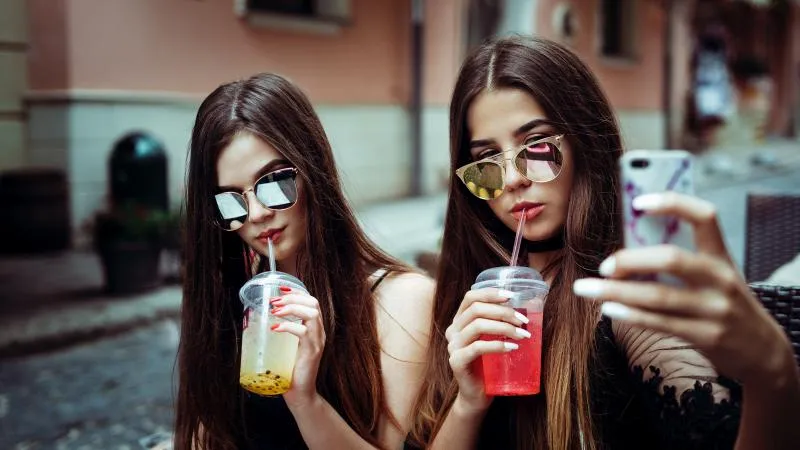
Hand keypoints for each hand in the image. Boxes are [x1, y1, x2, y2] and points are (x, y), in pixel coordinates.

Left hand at [270, 286, 325, 406]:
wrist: (300, 393)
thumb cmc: (290, 369)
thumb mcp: (287, 346)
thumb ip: (282, 332)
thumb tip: (260, 320)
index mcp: (314, 328)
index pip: (311, 301)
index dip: (297, 292)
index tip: (280, 288)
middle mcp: (319, 332)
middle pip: (313, 303)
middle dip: (292, 297)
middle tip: (274, 301)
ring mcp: (317, 341)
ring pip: (311, 314)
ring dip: (291, 308)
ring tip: (275, 311)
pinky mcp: (312, 351)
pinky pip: (303, 332)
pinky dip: (288, 326)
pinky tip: (275, 327)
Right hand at [444, 288, 529, 413]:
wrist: (478, 395)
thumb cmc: (489, 365)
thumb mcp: (493, 339)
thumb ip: (500, 324)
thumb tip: (528, 308)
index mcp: (460, 320)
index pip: (470, 297)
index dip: (490, 293)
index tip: (512, 296)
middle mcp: (453, 330)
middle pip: (476, 309)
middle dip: (503, 312)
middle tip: (523, 321)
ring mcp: (453, 346)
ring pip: (477, 326)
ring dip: (504, 327)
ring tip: (522, 335)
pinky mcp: (457, 361)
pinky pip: (477, 347)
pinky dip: (497, 345)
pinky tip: (511, 348)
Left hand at [574, 192, 795, 385]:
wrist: (762, 349)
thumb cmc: (722, 302)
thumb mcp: (714, 275)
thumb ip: (682, 259)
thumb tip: (626, 247)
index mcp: (721, 255)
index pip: (704, 216)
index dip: (672, 203)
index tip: (637, 202)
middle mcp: (720, 278)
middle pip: (671, 259)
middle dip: (630, 260)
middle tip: (603, 266)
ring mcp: (714, 309)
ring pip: (658, 296)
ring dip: (616, 292)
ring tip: (586, 289)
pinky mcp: (706, 336)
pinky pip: (661, 323)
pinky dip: (630, 315)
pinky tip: (608, 309)